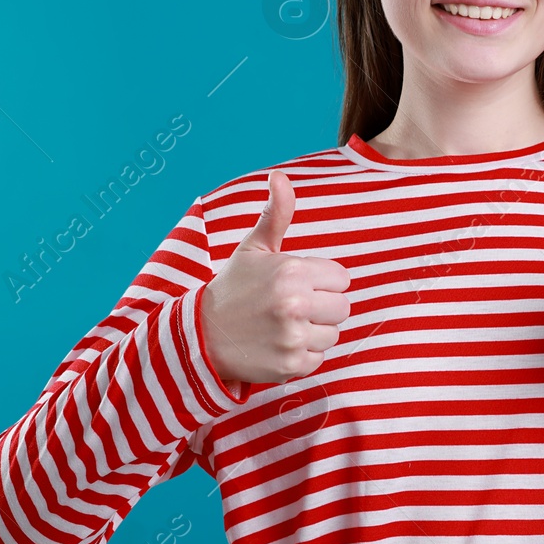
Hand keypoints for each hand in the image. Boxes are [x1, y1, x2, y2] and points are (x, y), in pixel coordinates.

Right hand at [199, 171, 350, 385]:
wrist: (201, 336)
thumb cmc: (234, 288)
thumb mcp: (253, 248)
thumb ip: (276, 214)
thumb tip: (279, 177)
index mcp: (292, 271)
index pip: (341, 278)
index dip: (322, 281)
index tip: (297, 285)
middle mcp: (295, 304)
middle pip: (343, 307)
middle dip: (322, 306)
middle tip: (292, 307)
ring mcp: (294, 337)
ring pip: (333, 333)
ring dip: (314, 331)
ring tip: (284, 325)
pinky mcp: (292, 366)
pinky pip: (320, 358)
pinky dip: (303, 355)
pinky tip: (279, 344)